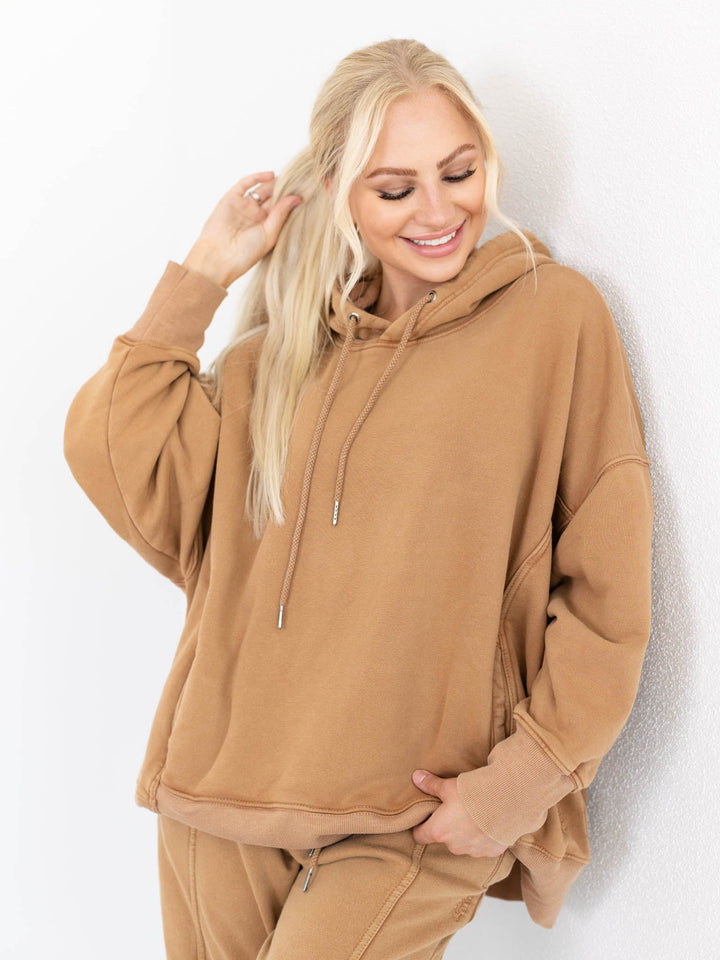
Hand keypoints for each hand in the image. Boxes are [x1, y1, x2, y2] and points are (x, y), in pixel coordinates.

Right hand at [182, 171, 302, 288]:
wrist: (219, 257)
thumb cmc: (245, 253)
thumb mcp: (269, 234)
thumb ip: (281, 214)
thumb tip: (297, 198)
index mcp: (266, 227)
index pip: (281, 209)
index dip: (291, 200)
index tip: (307, 192)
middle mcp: (256, 216)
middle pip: (273, 197)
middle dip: (284, 189)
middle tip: (300, 179)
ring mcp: (244, 206)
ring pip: (261, 189)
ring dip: (273, 183)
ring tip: (288, 175)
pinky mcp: (231, 199)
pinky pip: (245, 184)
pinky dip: (257, 178)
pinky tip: (271, 175)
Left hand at [411, 769, 508, 857]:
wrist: (505, 803)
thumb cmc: (472, 794)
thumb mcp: (448, 786)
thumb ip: (430, 785)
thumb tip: (416, 777)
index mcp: (439, 831)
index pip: (420, 836)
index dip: (420, 827)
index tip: (425, 818)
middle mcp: (454, 846)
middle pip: (443, 838)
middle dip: (447, 827)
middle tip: (454, 811)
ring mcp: (473, 851)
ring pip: (463, 843)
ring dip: (465, 833)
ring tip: (472, 815)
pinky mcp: (490, 852)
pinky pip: (482, 846)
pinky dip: (483, 836)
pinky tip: (488, 822)